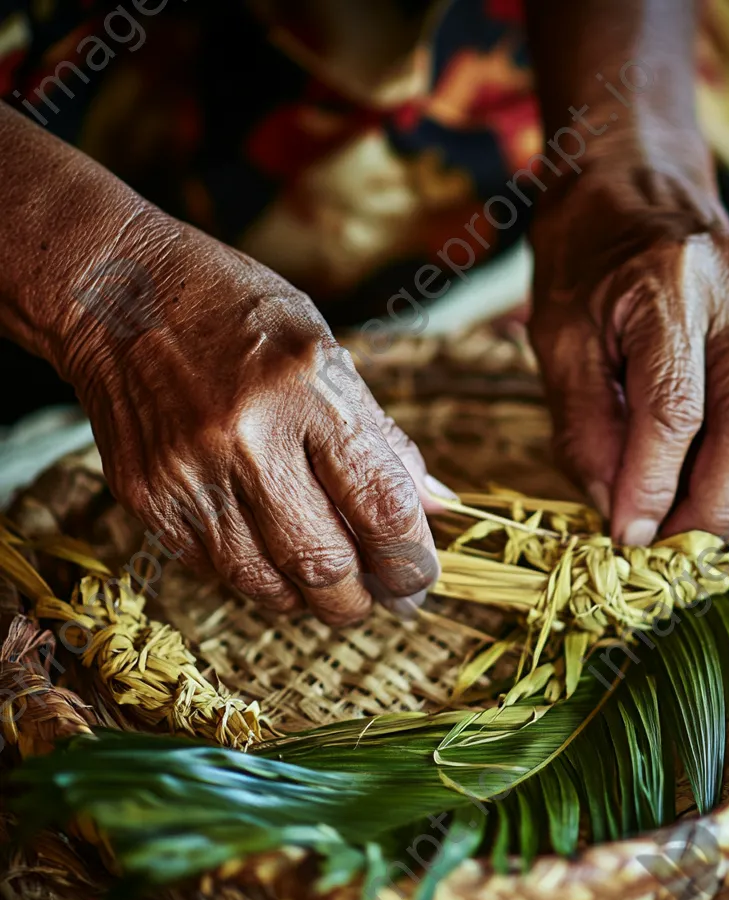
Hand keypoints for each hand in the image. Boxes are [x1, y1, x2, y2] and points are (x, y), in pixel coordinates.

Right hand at [61, 213, 441, 623]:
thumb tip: (433, 507)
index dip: (411, 558)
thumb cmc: (238, 315)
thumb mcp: (329, 354)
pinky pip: (219, 569)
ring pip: (269, 583)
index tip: (422, 575)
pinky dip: (262, 577)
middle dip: (368, 597)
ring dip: (316, 598)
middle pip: (324, 562)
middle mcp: (245, 439)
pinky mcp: (149, 500)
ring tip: (340, 588)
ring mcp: (189, 475)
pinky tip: (280, 558)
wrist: (116, 294)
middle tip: (390, 596)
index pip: (380, 504)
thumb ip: (382, 438)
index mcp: (306, 390)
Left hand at [528, 168, 728, 544]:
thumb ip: (585, 426)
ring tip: (707, 535)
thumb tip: (617, 509)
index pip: (674, 409)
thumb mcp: (559, 340)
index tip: (627, 536)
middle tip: (668, 547)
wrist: (636, 186)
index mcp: (668, 286)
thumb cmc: (585, 263)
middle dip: (710, 507)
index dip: (653, 486)